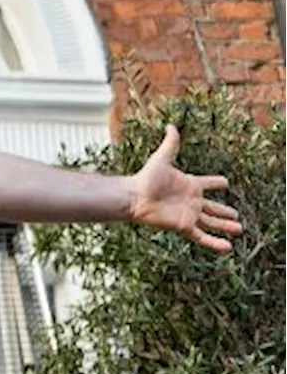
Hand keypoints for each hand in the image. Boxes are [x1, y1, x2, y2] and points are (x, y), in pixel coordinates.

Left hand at [128, 124, 241, 251]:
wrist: (134, 197)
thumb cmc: (147, 178)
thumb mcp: (162, 158)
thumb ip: (170, 143)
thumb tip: (171, 126)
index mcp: (190, 184)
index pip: (208, 183)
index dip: (217, 182)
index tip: (225, 182)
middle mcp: (192, 201)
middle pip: (213, 207)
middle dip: (225, 211)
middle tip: (237, 215)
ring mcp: (189, 214)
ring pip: (212, 223)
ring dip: (226, 226)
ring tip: (239, 229)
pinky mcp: (184, 226)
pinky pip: (203, 237)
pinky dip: (215, 243)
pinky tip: (228, 247)